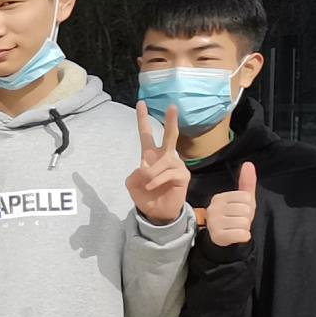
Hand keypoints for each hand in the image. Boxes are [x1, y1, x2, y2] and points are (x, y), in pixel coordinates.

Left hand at [126, 102, 189, 225]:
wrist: (157, 212)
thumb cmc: (145, 195)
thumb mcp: (132, 184)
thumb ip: (135, 173)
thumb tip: (147, 167)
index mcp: (151, 155)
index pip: (147, 134)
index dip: (143, 119)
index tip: (141, 103)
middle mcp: (165, 156)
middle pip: (169, 135)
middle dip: (171, 120)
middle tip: (172, 106)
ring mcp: (176, 165)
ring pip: (163, 161)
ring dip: (151, 173)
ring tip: (147, 184)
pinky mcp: (183, 175)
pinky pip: (167, 173)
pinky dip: (157, 180)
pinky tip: (152, 187)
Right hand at [203, 161, 258, 246]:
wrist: (223, 238)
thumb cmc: (234, 216)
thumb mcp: (242, 199)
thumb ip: (246, 182)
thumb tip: (248, 163)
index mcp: (219, 197)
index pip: (246, 198)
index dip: (248, 205)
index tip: (239, 211)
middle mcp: (213, 208)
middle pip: (246, 210)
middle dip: (246, 217)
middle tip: (237, 221)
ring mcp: (213, 222)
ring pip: (244, 223)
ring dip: (244, 228)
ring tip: (236, 228)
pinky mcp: (217, 236)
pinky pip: (242, 234)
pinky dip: (243, 237)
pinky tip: (236, 235)